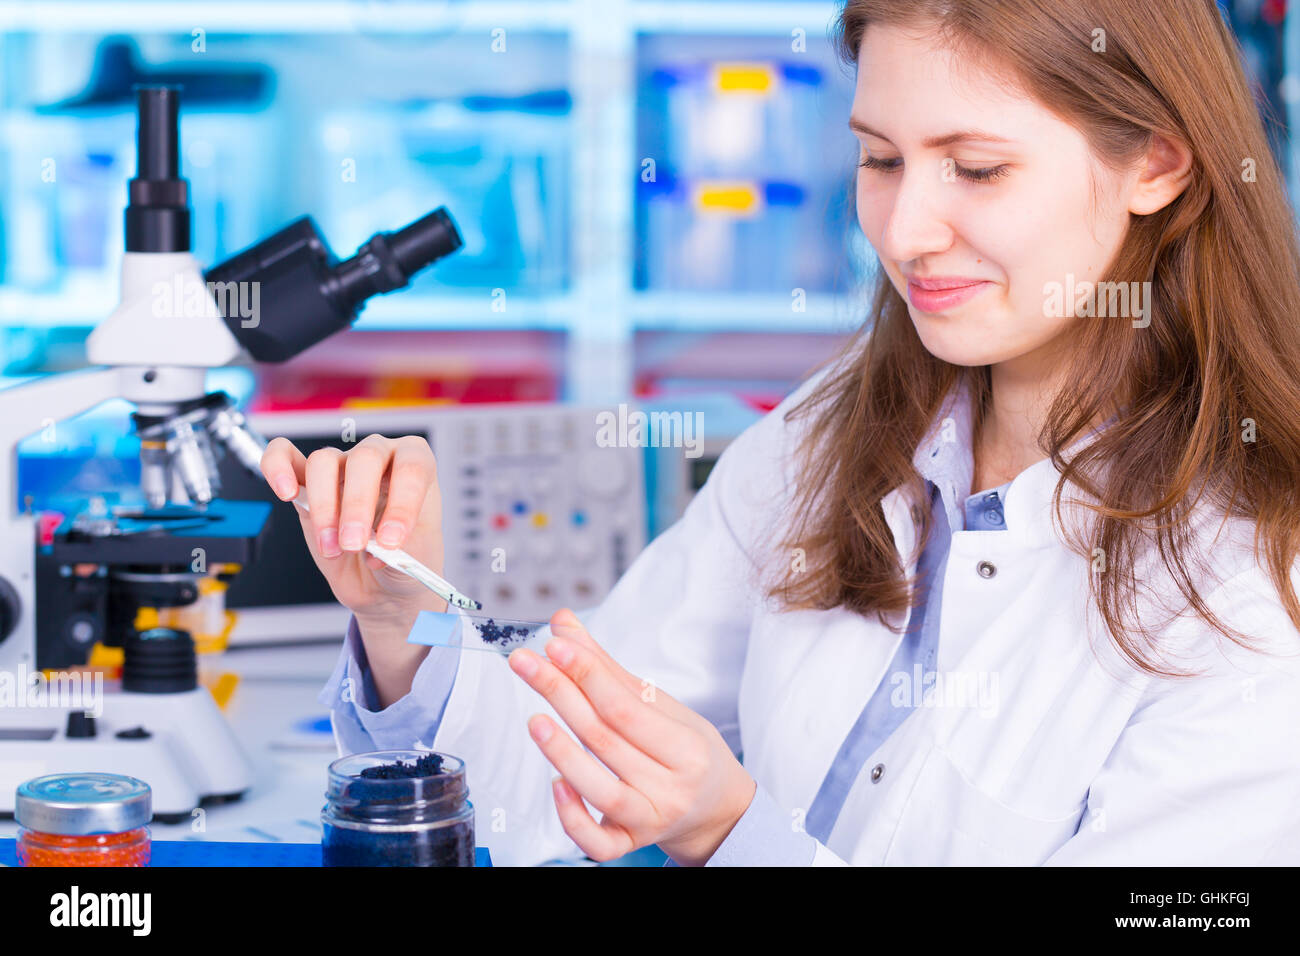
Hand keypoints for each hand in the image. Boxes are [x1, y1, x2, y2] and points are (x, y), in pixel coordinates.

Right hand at [259, 434, 446, 624]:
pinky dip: (278, 467)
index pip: (411, 467)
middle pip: (365, 458)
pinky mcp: (308, 485)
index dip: (401, 502)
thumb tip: (376, 544)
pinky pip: (285, 457)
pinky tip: (285, 491)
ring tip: (332, 548)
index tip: (391, 540)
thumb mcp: (416, 561)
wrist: (386, 583)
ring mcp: (343, 467)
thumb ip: (400, 550)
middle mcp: (381, 458)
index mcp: (417, 467)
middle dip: (358, 505)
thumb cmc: (408, 559)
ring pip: (325, 462)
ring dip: (324, 507)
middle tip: (355, 544)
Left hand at [508, 608, 756, 865]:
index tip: (555, 646)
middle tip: (526, 663)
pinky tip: (555, 785)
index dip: (588, 675)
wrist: (716, 811)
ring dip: (563, 753)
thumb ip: (606, 668)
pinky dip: (573, 817)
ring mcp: (650, 819)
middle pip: (606, 738)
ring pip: (600, 790)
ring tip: (535, 720)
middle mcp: (671, 787)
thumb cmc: (688, 751)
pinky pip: (598, 842)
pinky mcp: (630, 844)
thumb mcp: (662, 706)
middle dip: (561, 694)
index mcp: (687, 748)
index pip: (626, 707)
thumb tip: (563, 625)